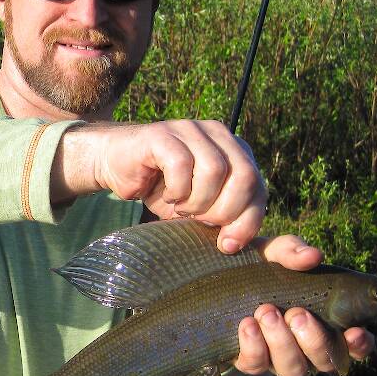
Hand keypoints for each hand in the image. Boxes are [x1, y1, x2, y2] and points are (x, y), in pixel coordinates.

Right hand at [53, 120, 266, 250]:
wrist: (117, 166)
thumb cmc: (164, 190)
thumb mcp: (200, 211)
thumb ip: (226, 222)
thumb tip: (240, 244)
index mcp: (235, 151)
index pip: (259, 187)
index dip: (248, 221)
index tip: (228, 245)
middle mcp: (218, 134)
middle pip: (245, 176)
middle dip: (226, 212)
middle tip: (202, 223)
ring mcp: (190, 130)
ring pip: (215, 170)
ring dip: (199, 201)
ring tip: (183, 209)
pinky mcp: (162, 134)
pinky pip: (181, 165)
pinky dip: (177, 190)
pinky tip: (168, 196)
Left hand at [233, 234, 375, 375]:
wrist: (212, 279)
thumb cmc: (257, 266)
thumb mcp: (273, 252)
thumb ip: (292, 250)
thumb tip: (313, 256)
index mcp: (324, 322)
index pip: (355, 345)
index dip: (360, 345)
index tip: (354, 331)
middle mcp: (305, 347)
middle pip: (323, 361)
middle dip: (313, 339)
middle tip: (296, 313)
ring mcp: (277, 358)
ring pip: (292, 369)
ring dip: (282, 342)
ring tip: (266, 312)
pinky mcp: (249, 362)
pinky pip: (255, 366)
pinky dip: (253, 347)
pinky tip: (246, 324)